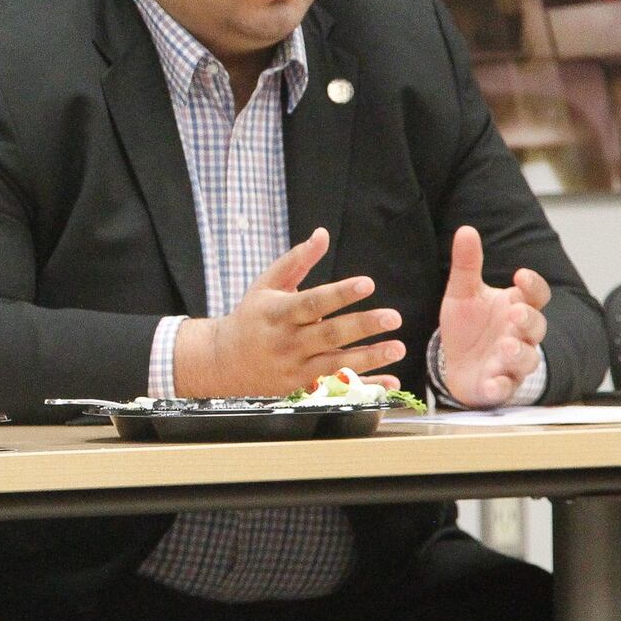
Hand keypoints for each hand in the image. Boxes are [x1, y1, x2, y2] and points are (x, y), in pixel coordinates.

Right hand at [174, 228, 404, 396]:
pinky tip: (390, 382)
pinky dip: (364, 387)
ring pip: (336, 363)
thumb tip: (322, 234)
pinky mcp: (302, 387)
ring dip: (369, 357)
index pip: (312, 302)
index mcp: (278, 312)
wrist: (223, 361)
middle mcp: (287, 341)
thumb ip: (297, 261)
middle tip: (393, 317)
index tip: (367, 283)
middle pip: (329, 333)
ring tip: (397, 347)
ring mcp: (294, 367)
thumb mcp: (267, 285)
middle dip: (362, 325)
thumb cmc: (252, 317)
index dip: (340, 293)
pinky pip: (337, 387)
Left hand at [437, 225, 547, 407]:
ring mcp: (511, 362)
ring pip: (526, 359)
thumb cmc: (469, 326)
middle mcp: (519, 335)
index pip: (535, 295)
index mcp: (515, 307)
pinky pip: (505, 388)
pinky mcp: (498, 386)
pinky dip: (500, 386)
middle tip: (516, 314)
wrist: (456, 363)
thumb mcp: (462, 292)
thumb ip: (466, 264)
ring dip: (518, 353)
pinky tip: (493, 383)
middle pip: (536, 327)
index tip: (520, 275)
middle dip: (528, 321)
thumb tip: (466, 230)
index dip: (532, 286)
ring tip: (506, 346)